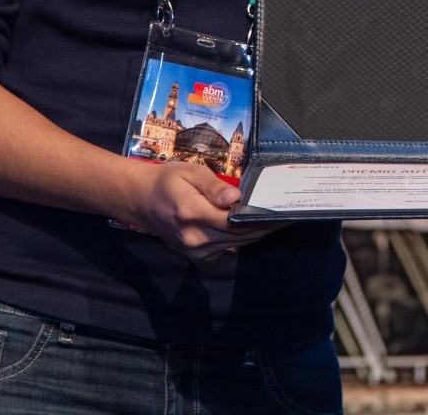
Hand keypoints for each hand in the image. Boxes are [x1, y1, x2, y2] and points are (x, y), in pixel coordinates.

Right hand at [117, 161, 284, 262]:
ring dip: (257, 233)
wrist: (140, 201)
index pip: (235, 220)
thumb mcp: (188, 172)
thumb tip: (235, 197)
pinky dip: (243, 238)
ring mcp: (195, 249)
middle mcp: (194, 236)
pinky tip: (254, 226)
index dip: (261, 218)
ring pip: (236, 243)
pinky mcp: (197, 255)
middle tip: (287, 216)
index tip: (282, 212)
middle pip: (240, 235)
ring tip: (277, 221)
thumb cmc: (166, 181)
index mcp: (191, 213)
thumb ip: (213, 185)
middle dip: (265, 226)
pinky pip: (227, 248)